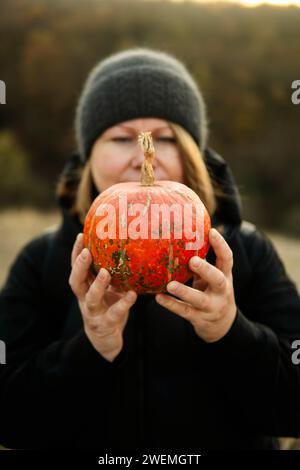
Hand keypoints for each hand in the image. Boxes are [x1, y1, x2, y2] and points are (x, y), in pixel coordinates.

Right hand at [68, 233, 136, 361]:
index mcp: (84, 288)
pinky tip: (132, 294)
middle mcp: (85, 299)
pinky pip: (115, 313)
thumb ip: (113, 273)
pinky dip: (124, 303)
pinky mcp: (106, 324)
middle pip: (76, 281)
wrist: (106, 340)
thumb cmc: (108, 307)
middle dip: (79, 266)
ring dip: (97, 285)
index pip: (76, 267)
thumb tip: (128, 248)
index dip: (76, 252)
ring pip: (91, 298)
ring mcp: (94, 312)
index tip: (81, 235)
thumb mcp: (109, 289)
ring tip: (105, 272)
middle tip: (86, 252)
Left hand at [155, 228, 236, 342]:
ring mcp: (212, 307)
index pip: (227, 259)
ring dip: (185, 292)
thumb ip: (201, 263)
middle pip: (218, 280)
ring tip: (170, 285)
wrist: (222, 325)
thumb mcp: (211, 278)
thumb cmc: (212, 292)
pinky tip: (159, 297)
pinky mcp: (199, 318)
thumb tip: (182, 239)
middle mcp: (222, 291)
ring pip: (199, 300)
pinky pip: (184, 311)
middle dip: (206, 270)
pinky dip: (171, 304)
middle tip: (193, 261)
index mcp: (225, 276)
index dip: (221, 245)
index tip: (211, 232)